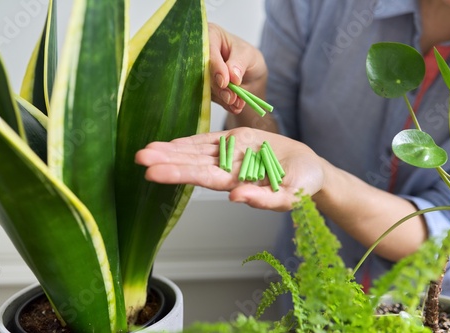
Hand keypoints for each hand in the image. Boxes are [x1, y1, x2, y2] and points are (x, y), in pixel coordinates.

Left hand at [135, 127, 323, 210]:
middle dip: (166, 161)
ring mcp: (231, 153)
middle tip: (139, 158)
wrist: (310, 168)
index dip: (178, 174)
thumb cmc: (304, 185)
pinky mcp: (237, 139)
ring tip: (146, 150)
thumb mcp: (292, 195)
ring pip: (196, 151)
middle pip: (192, 164)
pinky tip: (171, 143)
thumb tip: (236, 198)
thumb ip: (265, 199)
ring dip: (172, 150)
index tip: (153, 173)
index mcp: (238, 183)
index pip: (202, 178)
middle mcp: (228, 169)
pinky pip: (209, 140)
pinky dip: (190, 140)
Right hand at [209, 23, 267, 113]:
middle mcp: (201, 53)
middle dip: (219, 87)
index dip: (216, 68)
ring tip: (237, 103)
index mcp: (210, 35)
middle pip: (204, 72)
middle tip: (231, 97)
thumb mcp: (248, 55)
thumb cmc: (248, 57)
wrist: (251, 74)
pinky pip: (210, 97)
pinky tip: (234, 106)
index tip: (225, 82)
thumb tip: (232, 76)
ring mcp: (201, 71)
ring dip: (222, 97)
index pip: (208, 52)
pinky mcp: (203, 86)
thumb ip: (239, 63)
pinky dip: (223, 103)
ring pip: (206, 86)